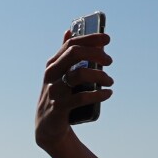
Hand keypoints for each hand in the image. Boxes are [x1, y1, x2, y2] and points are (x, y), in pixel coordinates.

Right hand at [36, 30, 113, 151]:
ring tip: (110, 81)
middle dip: (96, 53)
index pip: (71, 43)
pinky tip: (107, 94)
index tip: (107, 39)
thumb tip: (68, 30)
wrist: (47, 127)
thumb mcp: (57, 73)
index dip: (90, 38)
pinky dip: (99, 95)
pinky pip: (82, 97)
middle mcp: (51, 74)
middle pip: (74, 53)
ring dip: (100, 76)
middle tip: (109, 61)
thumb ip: (63, 54)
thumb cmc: (57, 96)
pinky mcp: (59, 107)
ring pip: (79, 74)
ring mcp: (54, 90)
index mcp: (52, 64)